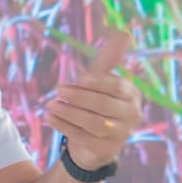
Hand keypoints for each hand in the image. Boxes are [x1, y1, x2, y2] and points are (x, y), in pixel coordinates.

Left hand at [47, 30, 143, 170]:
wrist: (92, 140)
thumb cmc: (97, 102)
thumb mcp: (101, 79)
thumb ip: (110, 58)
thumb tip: (124, 32)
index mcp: (132, 95)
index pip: (118, 87)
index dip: (99, 82)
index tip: (80, 78)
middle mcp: (132, 115)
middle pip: (104, 105)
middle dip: (79, 97)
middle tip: (59, 89)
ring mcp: (120, 135)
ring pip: (94, 122)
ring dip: (70, 112)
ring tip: (51, 104)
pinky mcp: (105, 150)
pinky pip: (83, 137)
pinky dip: (64, 126)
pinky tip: (49, 118)